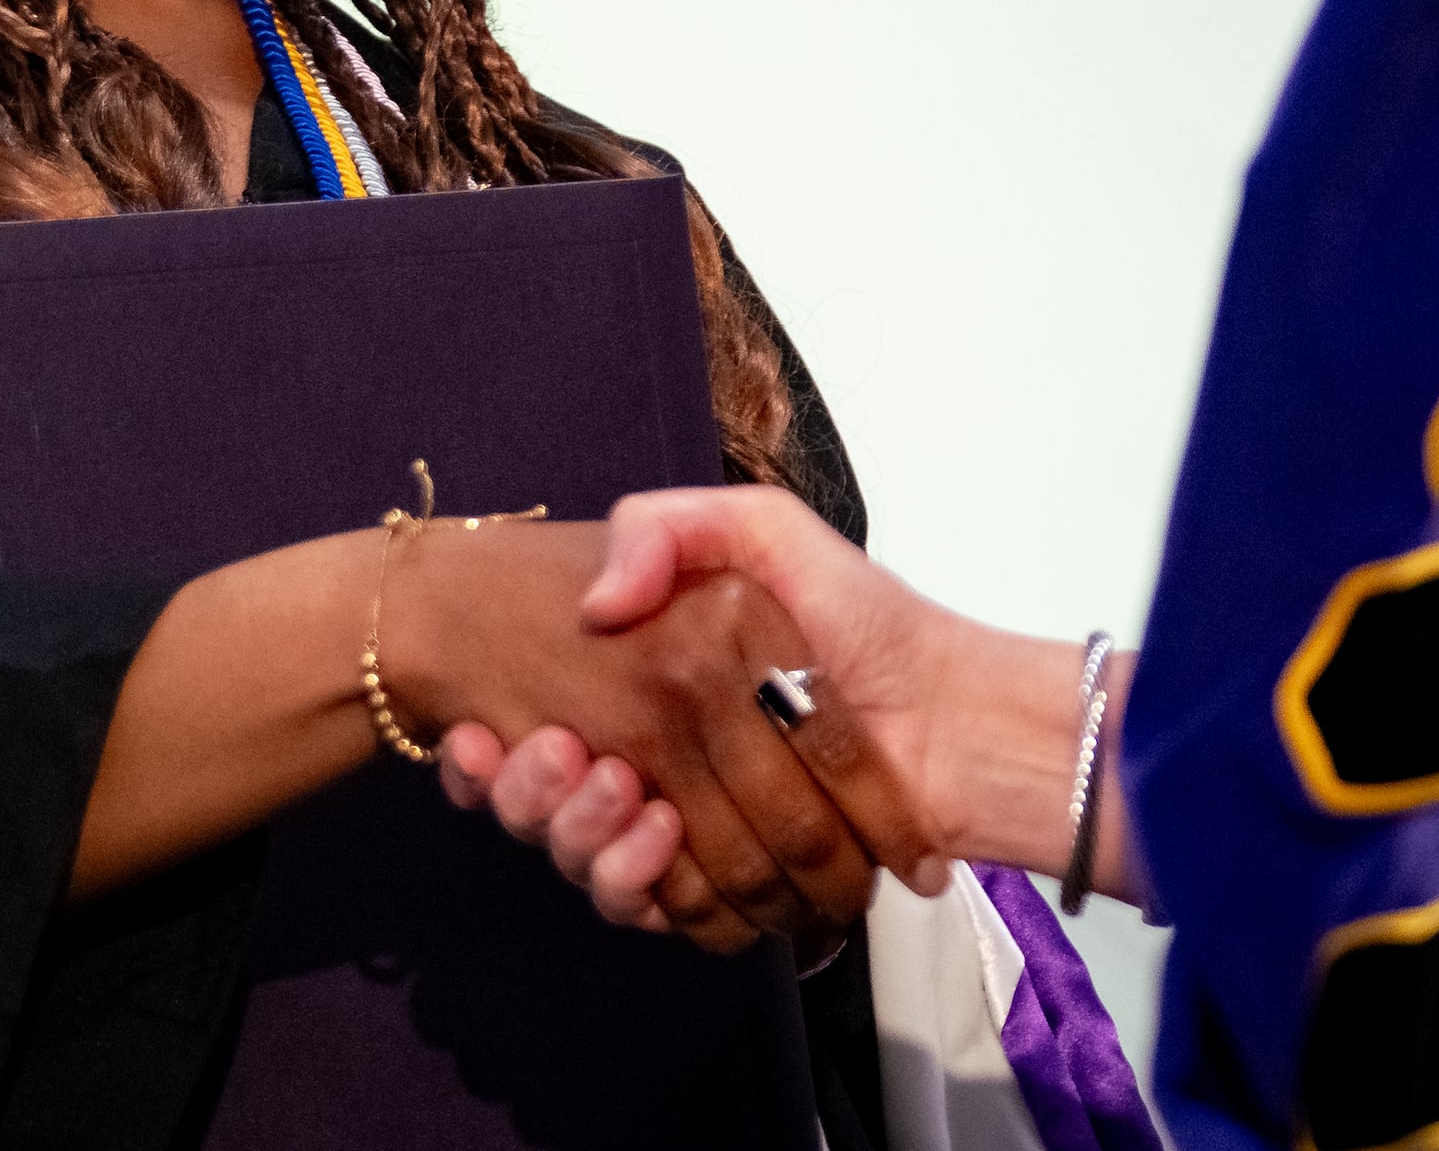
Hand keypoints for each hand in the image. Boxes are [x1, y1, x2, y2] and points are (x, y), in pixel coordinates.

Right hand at [377, 519, 872, 956]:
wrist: (958, 717)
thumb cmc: (865, 618)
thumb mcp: (759, 531)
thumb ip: (669, 528)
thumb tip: (597, 607)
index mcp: (656, 692)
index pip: (545, 740)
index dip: (501, 755)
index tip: (481, 738)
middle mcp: (660, 766)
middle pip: (557, 807)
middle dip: (535, 797)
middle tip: (555, 758)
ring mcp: (691, 833)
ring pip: (591, 863)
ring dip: (577, 837)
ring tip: (611, 789)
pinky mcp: (731, 890)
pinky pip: (654, 909)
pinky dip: (637, 885)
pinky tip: (648, 838)